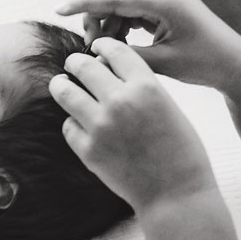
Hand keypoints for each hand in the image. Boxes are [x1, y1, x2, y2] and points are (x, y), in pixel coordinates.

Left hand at [48, 37, 218, 213]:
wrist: (176, 194)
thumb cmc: (179, 149)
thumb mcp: (168, 105)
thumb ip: (139, 85)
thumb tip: (106, 67)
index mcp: (147, 86)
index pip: (114, 49)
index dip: (102, 46)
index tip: (96, 48)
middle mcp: (120, 101)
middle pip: (83, 65)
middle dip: (75, 62)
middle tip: (72, 65)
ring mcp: (100, 126)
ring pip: (64, 92)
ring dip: (61, 85)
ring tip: (61, 85)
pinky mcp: (87, 150)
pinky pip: (68, 125)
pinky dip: (73, 123)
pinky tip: (80, 124)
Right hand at [55, 0, 240, 89]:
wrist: (237, 65)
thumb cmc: (205, 64)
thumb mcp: (162, 63)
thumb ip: (126, 54)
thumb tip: (95, 53)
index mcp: (166, 0)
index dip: (83, 4)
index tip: (59, 10)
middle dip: (96, 14)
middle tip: (92, 45)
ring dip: (108, 19)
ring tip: (109, 47)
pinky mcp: (167, 0)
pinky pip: (133, 3)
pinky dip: (121, 20)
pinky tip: (123, 41)